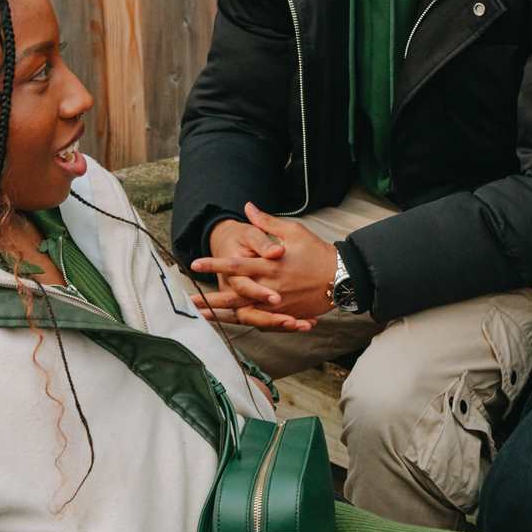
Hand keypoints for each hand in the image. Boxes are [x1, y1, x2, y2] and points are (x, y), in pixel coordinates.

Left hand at [191, 203, 335, 324]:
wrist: (342, 278)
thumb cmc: (318, 252)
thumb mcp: (294, 231)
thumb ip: (267, 222)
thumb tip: (248, 206)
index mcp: (270, 265)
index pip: (236, 264)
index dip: (214, 264)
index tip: (195, 264)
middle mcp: (271, 287)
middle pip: (235, 295)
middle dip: (211, 299)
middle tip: (190, 302)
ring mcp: (278, 304)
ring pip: (246, 312)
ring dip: (223, 316)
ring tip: (204, 317)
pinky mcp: (287, 314)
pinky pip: (264, 322)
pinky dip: (247, 323)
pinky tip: (232, 324)